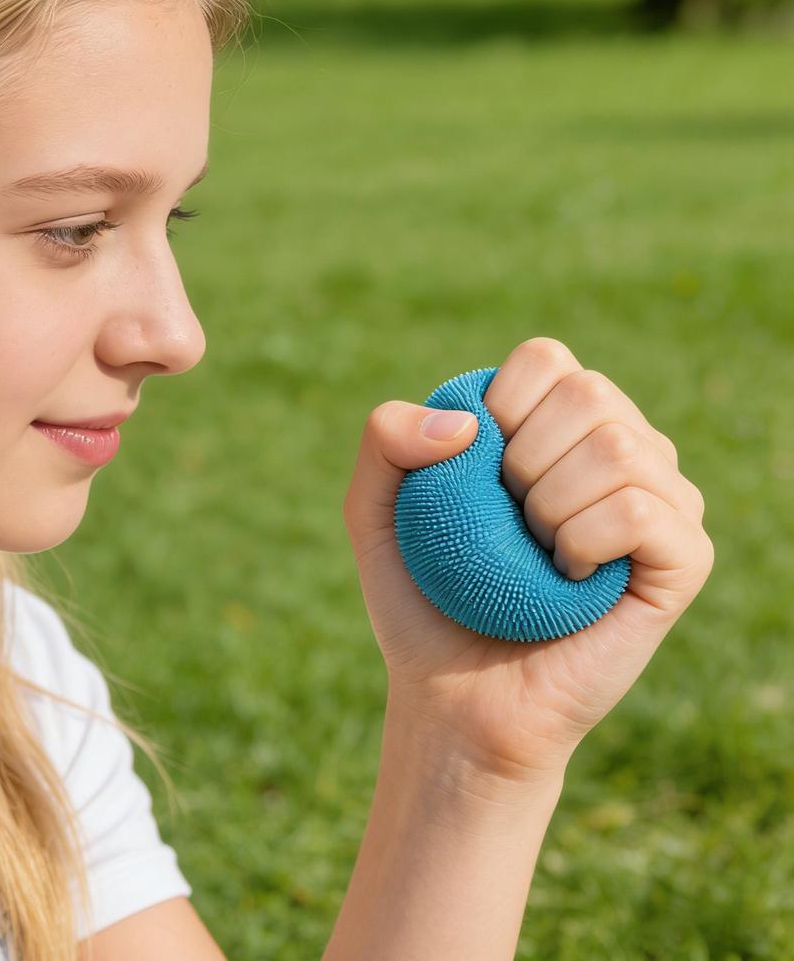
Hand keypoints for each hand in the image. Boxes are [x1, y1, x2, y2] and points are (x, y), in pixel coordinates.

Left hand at [342, 337, 713, 782]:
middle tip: (509, 526)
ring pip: (622, 450)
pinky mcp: (683, 559)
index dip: (498, 410)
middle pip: (589, 394)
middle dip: (521, 463)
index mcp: (558, 425)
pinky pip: (644, 512)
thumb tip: (469, 421)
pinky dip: (586, 543)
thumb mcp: (373, 510)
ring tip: (536, 558)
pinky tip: (567, 579)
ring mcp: (661, 500)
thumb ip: (384, 437)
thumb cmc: (424, 599)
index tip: (475, 475)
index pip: (545, 359)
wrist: (455, 696)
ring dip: (550, 510)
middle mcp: (619, 450)